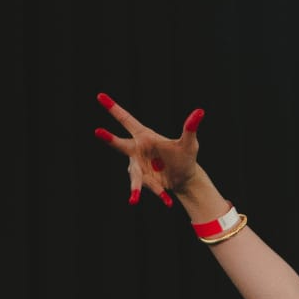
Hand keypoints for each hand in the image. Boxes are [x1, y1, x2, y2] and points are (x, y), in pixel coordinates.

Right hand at [92, 92, 204, 206]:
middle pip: (120, 144)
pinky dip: (160, 194)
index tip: (100, 95)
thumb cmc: (185, 156)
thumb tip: (200, 111)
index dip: (114, 108)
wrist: (185, 179)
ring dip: (135, 186)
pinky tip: (168, 202)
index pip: (127, 120)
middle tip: (98, 131)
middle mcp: (137, 151)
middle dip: (110, 139)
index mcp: (145, 137)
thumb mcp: (189, 144)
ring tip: (134, 199)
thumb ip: (190, 128)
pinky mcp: (145, 182)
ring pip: (134, 175)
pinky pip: (151, 188)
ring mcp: (139, 167)